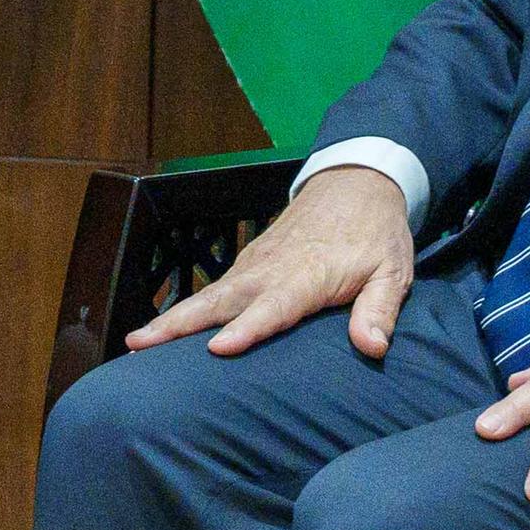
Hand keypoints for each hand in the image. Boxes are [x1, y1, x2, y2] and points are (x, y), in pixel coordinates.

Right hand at [125, 167, 415, 362]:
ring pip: (208, 296)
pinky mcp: (248, 263)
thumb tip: (373, 348)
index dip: (247, 329)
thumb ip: (380, 310)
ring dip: (170, 319)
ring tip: (136, 342)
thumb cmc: (376, 234)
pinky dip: (186, 310)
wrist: (356, 182)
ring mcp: (254, 265)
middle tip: (139, 346)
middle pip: (220, 302)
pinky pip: (213, 290)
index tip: (217, 348)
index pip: (274, 308)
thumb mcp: (393, 272)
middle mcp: (271, 271)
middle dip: (178, 325)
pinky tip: (163, 328)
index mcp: (306, 276)